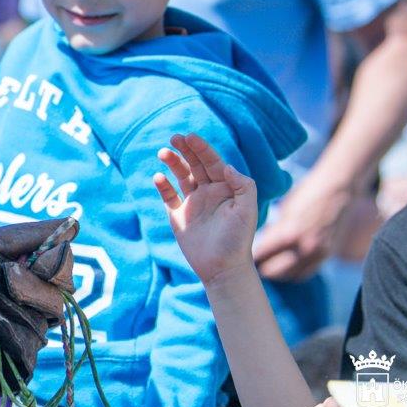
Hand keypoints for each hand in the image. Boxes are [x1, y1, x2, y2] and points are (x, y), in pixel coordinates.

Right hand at [155, 133, 258, 286]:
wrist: (222, 268)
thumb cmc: (238, 240)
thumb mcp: (247, 211)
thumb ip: (242, 185)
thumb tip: (226, 165)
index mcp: (225, 188)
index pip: (212, 162)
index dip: (201, 148)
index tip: (190, 137)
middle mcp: (209, 191)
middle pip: (195, 164)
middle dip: (185, 150)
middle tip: (174, 138)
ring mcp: (192, 203)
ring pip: (180, 176)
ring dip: (172, 163)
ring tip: (163, 152)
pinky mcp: (178, 216)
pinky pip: (168, 196)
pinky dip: (163, 186)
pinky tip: (159, 178)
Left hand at [252, 175, 351, 280]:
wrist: (339, 189)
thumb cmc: (308, 194)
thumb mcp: (286, 209)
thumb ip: (276, 228)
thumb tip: (266, 241)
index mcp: (289, 233)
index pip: (263, 253)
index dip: (253, 256)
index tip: (243, 256)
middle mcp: (304, 247)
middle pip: (275, 270)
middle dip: (263, 268)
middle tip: (253, 265)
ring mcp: (317, 252)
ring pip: (291, 275)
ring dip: (279, 274)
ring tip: (269, 270)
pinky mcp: (328, 254)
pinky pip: (307, 272)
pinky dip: (295, 273)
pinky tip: (287, 269)